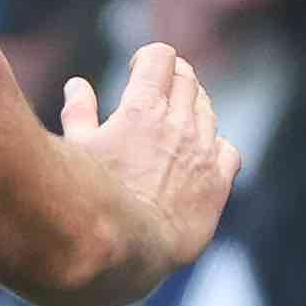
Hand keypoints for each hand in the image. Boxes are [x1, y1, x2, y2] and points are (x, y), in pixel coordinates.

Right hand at [63, 41, 236, 269]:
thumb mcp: (76, 148)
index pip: (160, 56)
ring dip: (192, 108)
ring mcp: (202, 153)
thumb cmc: (90, 198)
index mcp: (144, 107)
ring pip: (208, 110)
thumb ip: (79, 112)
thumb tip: (77, 87)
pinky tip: (200, 155)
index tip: (139, 68)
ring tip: (173, 124)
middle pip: (188, 79)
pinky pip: (228, 150)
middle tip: (157, 91)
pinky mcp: (218, 184)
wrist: (123, 249)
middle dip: (172, 78)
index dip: (150, 58)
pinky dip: (215, 145)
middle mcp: (179, 123)